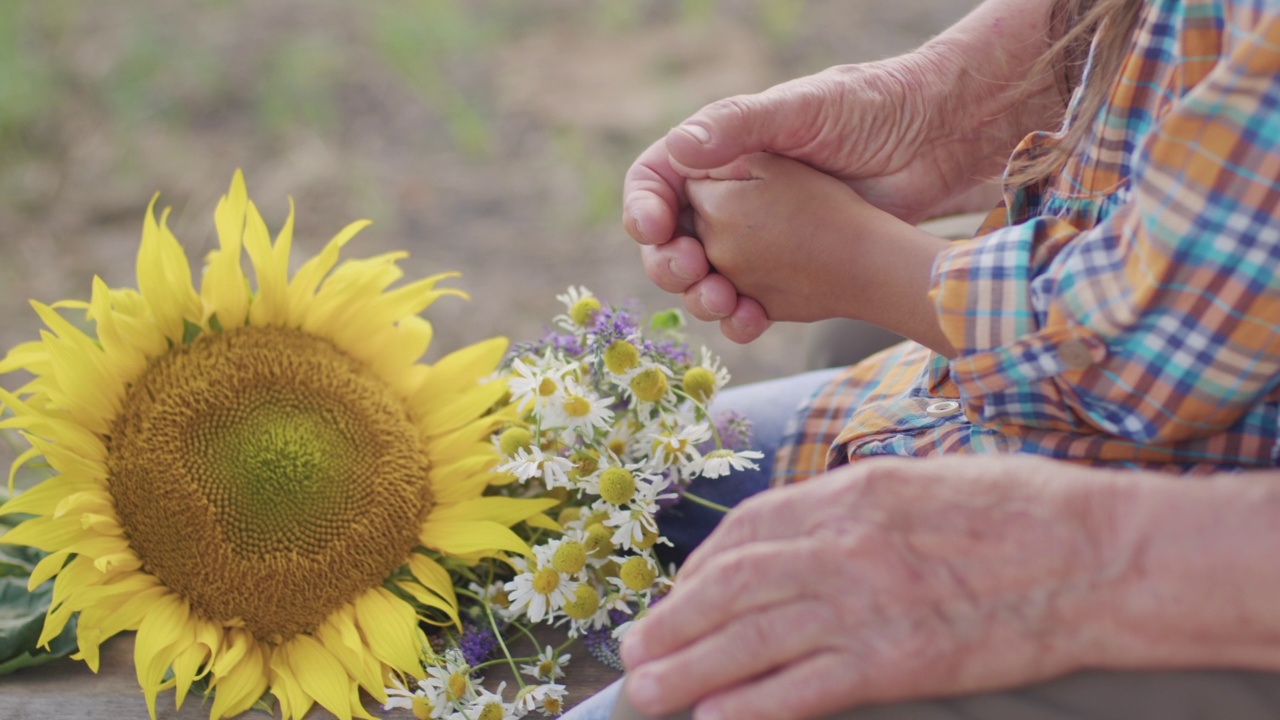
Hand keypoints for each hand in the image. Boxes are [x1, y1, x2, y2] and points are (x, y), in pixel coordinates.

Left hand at [619, 455, 1126, 719]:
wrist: (1098, 555)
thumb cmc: (1019, 511)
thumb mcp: (923, 479)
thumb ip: (854, 506)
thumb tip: (803, 537)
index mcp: (850, 493)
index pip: (747, 529)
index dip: (700, 567)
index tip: (680, 594)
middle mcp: (844, 543)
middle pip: (731, 585)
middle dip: (673, 620)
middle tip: (633, 652)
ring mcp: (867, 602)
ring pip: (750, 637)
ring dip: (689, 667)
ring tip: (647, 690)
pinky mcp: (897, 660)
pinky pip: (804, 686)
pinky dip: (751, 704)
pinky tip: (714, 718)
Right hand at [627, 58, 963, 342]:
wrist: (935, 148)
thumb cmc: (869, 110)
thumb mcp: (801, 109)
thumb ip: (737, 126)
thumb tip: (679, 149)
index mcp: (718, 152)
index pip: (655, 183)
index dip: (643, 208)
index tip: (653, 228)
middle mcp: (728, 197)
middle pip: (669, 241)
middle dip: (669, 261)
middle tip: (691, 270)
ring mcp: (754, 239)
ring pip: (702, 280)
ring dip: (700, 297)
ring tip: (722, 300)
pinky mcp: (783, 274)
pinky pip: (744, 305)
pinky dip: (740, 319)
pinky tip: (751, 319)